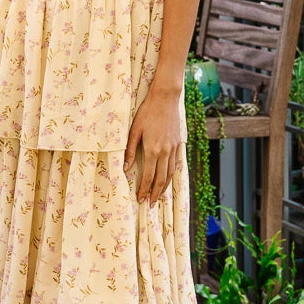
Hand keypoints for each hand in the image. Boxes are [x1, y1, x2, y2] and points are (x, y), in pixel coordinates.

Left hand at [125, 89, 182, 204]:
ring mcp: (173, 148)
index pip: (148, 176)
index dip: (144, 190)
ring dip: (164, 188)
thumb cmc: (147, 112)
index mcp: (153, 149)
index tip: (141, 199)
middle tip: (150, 204)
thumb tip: (125, 169)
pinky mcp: (178, 144)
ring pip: (170, 174)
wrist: (165, 99)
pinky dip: (172, 176)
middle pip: (161, 179)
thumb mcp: (134, 130)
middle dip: (155, 193)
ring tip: (159, 197)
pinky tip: (167, 180)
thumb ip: (129, 151)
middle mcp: (165, 152)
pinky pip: (175, 164)